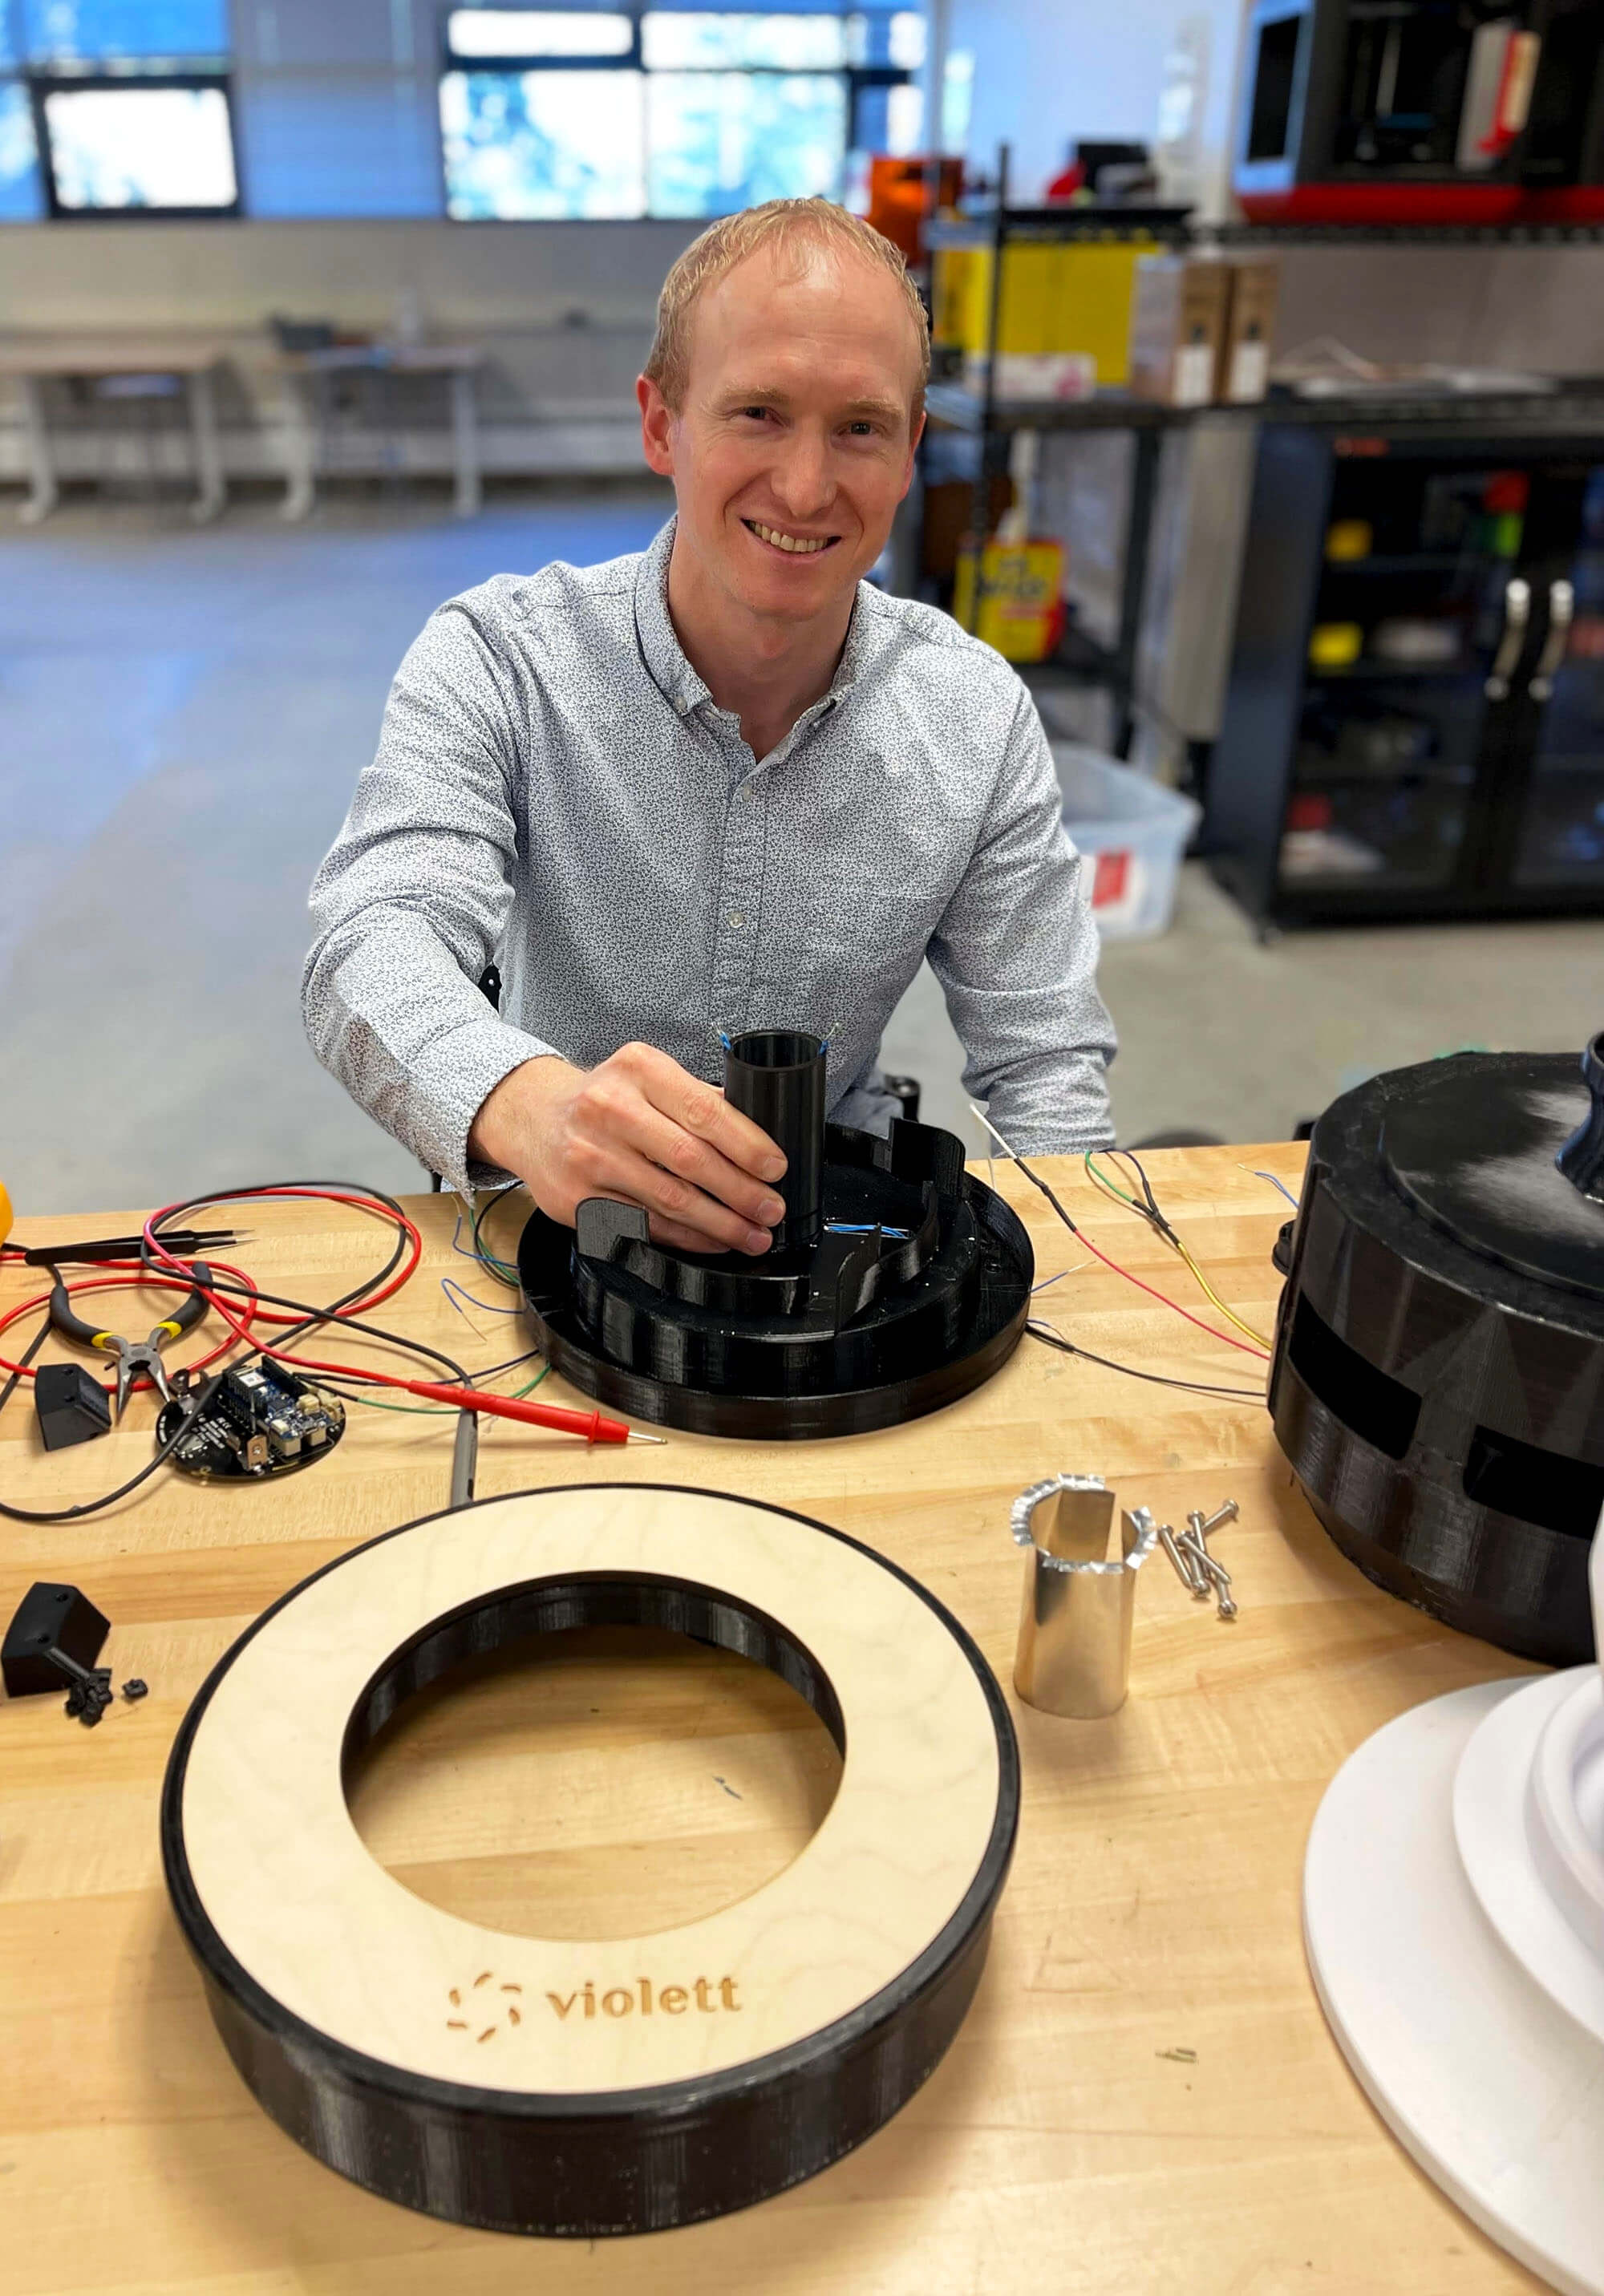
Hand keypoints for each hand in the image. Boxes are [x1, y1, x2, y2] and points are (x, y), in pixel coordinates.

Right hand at [469, 1044, 787, 1255]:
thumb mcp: (646, 1077)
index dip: (748, 1146)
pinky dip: (686, 1238)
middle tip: (771, 1209)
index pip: (704, 1111)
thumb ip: (695, 1099)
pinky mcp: (575, 1199)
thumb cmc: (604, 1099)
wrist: (532, 1119)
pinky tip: (711, 1240)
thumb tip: (757, 1138)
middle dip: (741, 1192)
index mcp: (638, 1069)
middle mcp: (608, 1109)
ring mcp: (588, 1157)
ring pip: (669, 1200)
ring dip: (720, 1224)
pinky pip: (644, 1226)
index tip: (775, 1169)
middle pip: (691, 1160)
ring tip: (752, 1234)